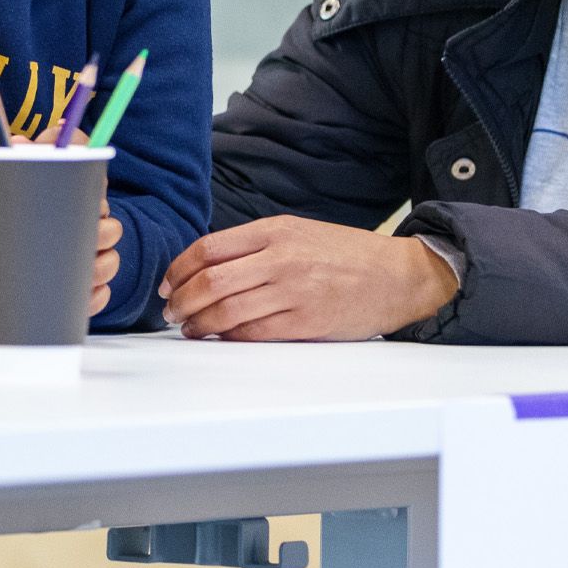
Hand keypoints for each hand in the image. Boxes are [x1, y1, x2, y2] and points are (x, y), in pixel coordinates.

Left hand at [160, 217, 458, 341]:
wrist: (398, 276)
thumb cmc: (345, 255)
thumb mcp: (298, 233)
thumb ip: (254, 245)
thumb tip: (205, 266)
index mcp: (275, 230)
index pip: (208, 248)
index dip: (179, 269)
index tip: (168, 284)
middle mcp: (281, 258)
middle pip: (211, 280)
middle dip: (182, 300)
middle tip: (171, 312)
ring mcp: (294, 291)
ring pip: (227, 310)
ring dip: (199, 323)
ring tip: (189, 328)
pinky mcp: (307, 322)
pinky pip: (254, 333)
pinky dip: (229, 337)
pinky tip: (220, 337)